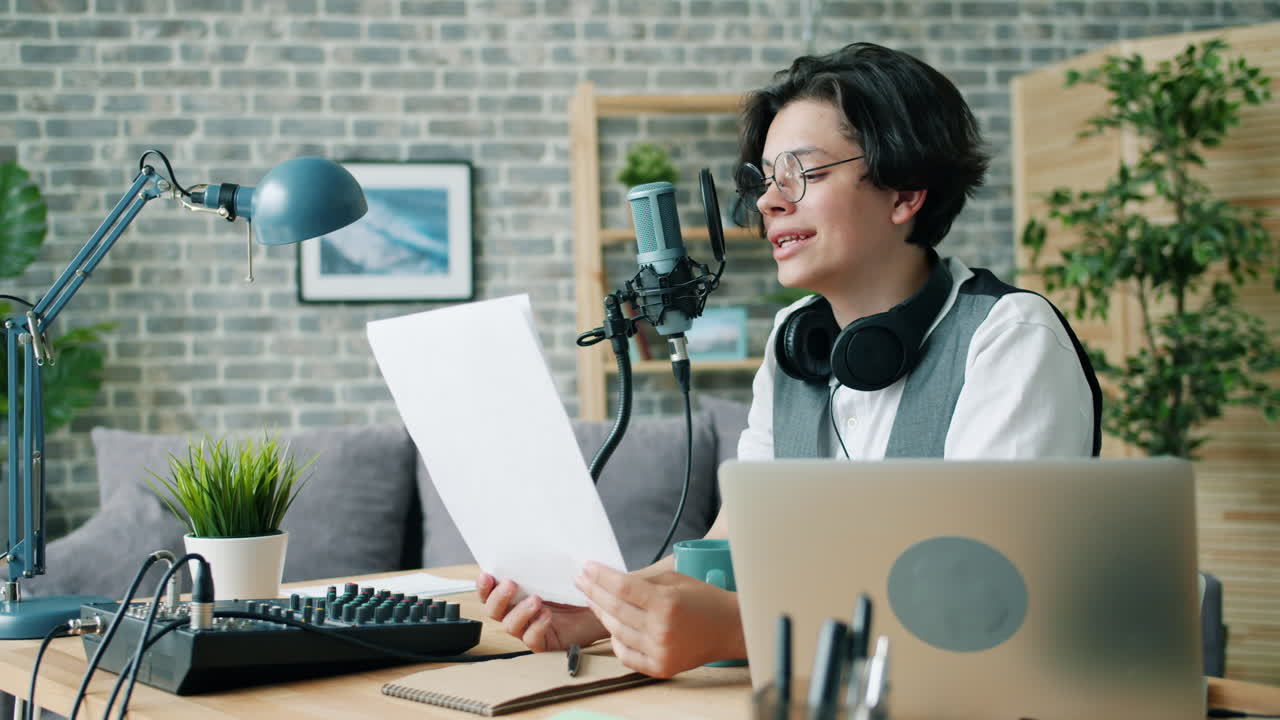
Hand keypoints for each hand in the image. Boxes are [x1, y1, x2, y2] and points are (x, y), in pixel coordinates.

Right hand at [476, 572, 607, 651]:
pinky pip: (531, 640)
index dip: (484, 585)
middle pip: (493, 611)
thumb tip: (530, 541)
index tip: (487, 575)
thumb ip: (541, 560)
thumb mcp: (559, 568)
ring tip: (536, 600)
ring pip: (509, 626)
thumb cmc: (581, 583)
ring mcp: (531, 627)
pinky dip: (536, 627)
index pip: (490, 590)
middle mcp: (519, 610)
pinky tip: (546, 616)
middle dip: (498, 598)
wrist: (605, 601)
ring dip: (519, 612)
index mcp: (518, 591)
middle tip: (511, 585)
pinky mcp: (545, 642)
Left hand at [574, 561, 744, 677]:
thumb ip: (642, 580)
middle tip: (580, 579)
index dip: (601, 576)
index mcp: (667, 602)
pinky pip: (626, 655)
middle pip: (615, 609)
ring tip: (592, 599)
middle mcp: (661, 629)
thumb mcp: (675, 579)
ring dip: (600, 614)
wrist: (730, 629)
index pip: (623, 587)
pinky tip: (609, 625)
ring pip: (616, 631)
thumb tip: (610, 579)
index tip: (586, 567)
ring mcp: (660, 651)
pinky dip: (615, 640)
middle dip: (594, 591)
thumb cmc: (704, 599)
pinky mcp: (660, 667)